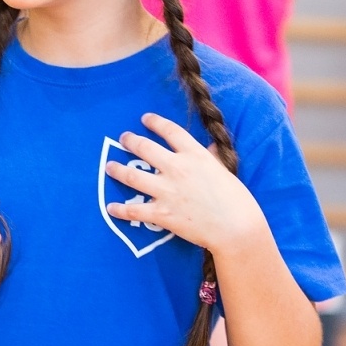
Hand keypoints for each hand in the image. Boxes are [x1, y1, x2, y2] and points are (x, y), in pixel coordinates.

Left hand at [104, 113, 267, 256]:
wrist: (235, 227)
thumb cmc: (235, 199)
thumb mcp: (224, 170)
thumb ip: (212, 157)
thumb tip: (210, 146)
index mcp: (195, 155)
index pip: (170, 131)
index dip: (155, 122)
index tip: (145, 118)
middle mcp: (177, 169)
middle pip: (145, 148)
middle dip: (130, 141)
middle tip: (123, 138)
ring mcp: (167, 191)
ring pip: (132, 176)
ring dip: (117, 170)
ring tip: (110, 166)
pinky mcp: (161, 214)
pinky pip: (134, 210)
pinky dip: (120, 209)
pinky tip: (111, 207)